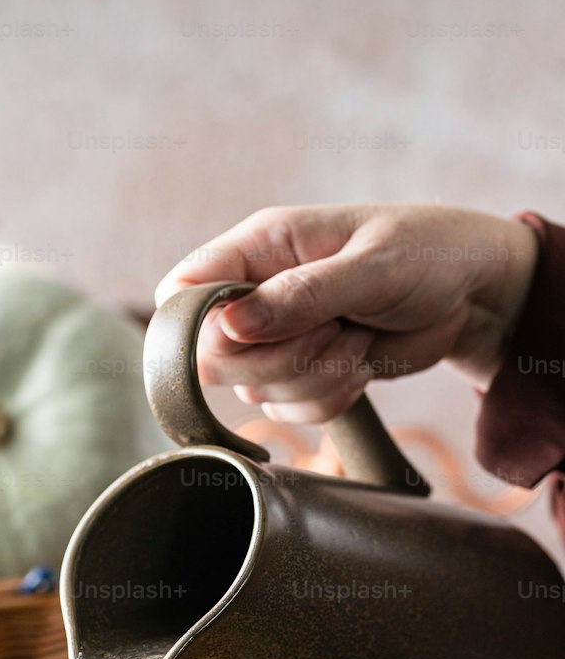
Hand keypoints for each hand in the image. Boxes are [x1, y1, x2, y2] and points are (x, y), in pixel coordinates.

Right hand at [155, 203, 538, 423]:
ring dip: (317, 378)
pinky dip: (331, 398)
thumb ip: (301, 294)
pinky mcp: (302, 374)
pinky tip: (361, 362)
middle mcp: (257, 294)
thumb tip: (232, 323)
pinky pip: (291, 411)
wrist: (474, 293)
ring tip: (360, 336)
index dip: (199, 327)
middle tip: (333, 329)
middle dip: (280, 359)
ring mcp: (277, 338)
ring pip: (257, 391)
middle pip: (214, 358)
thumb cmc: (430, 253)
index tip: (247, 337)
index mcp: (261, 247)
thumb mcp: (374, 265)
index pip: (184, 292)